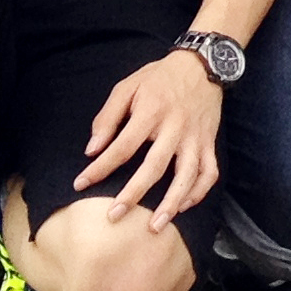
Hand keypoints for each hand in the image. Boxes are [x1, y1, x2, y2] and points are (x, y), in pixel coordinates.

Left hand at [75, 48, 223, 226]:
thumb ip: (107, 118)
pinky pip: (209, 172)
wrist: (203, 64)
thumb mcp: (127, 86)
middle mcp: (175, 127)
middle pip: (155, 166)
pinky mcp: (209, 142)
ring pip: (187, 175)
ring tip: (155, 226)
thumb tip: (92, 150)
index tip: (80, 184)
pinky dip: (198, 193)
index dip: (100, 167)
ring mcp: (195, 137)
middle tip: (113, 216)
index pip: (123, 146)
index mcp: (151, 111)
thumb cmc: (158, 77)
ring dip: (171, 203)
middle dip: (133, 194)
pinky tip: (182, 206)